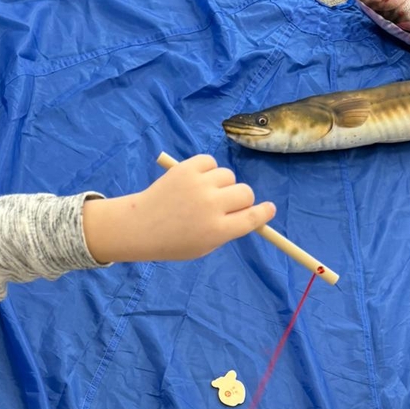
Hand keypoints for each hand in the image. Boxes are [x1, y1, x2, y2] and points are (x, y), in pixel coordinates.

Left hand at [83, 155, 275, 263]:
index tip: (269, 209)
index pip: (253, 217)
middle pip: (246, 193)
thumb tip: (250, 212)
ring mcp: (199, 185)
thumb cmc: (174, 242)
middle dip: (243, 199)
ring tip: (205, 193)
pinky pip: (211, 163)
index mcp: (218, 230)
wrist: (140, 226)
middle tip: (229, 204)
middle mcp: (211, 206)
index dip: (264, 213)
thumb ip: (228, 230)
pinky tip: (196, 181)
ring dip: (223, 184)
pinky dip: (207, 170)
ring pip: (228, 176)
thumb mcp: (205, 246)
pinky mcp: (187, 168)